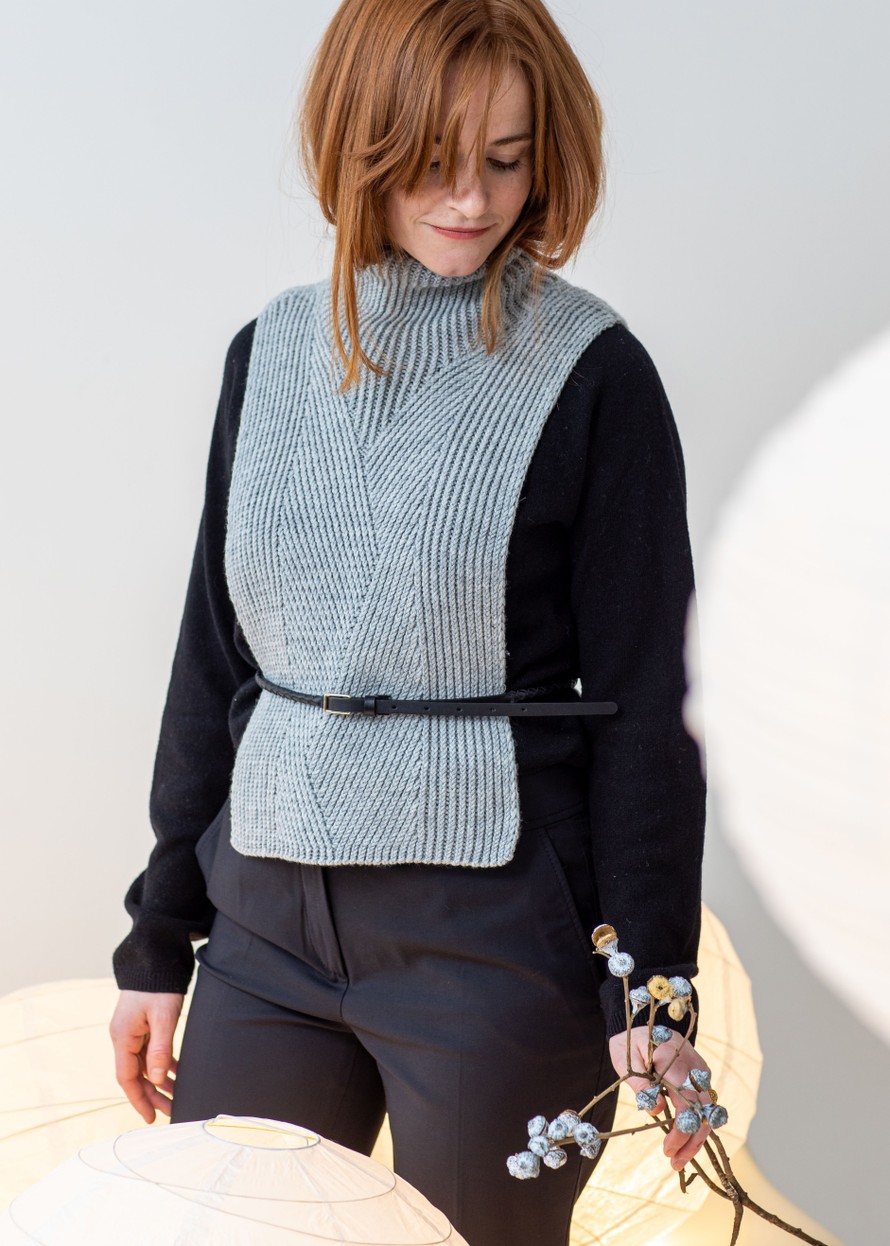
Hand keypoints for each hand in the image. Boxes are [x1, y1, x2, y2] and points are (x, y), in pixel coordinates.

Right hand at [109, 990, 183, 1123]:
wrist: (155, 957)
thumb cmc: (158, 985)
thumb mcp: (163, 1017)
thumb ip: (160, 1049)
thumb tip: (157, 1079)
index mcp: (123, 1037)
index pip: (127, 1078)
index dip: (139, 1099)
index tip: (151, 1117)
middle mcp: (123, 1036)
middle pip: (136, 1074)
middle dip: (152, 1094)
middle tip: (172, 1109)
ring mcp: (132, 1031)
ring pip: (144, 1064)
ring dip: (159, 1080)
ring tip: (178, 1095)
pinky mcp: (142, 1025)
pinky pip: (150, 1051)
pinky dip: (163, 1063)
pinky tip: (177, 1072)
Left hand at [608, 1028, 712, 1171]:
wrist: (642, 1022)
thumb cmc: (630, 1042)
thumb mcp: (626, 1061)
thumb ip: (641, 1085)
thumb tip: (655, 1110)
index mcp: (674, 1062)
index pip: (687, 1104)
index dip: (681, 1132)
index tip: (668, 1149)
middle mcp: (694, 1067)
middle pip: (704, 1113)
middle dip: (692, 1142)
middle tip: (674, 1162)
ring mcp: (700, 1070)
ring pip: (708, 1112)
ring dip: (696, 1138)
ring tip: (678, 1158)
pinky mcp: (701, 1075)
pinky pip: (705, 1104)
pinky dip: (697, 1124)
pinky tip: (684, 1140)